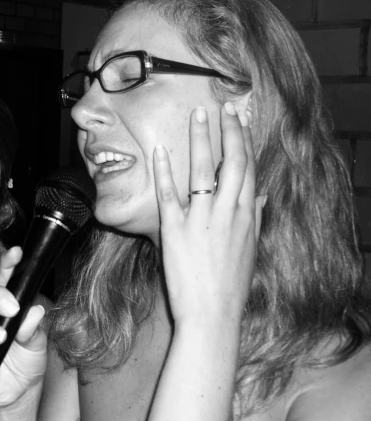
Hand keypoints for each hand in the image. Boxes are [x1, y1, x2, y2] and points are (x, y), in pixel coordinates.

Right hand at [0, 247, 47, 410]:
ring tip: (1, 336)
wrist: (19, 393)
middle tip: (12, 308)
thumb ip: (34, 328)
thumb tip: (34, 311)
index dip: (8, 266)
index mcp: (4, 307)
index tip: (16, 254)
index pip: (4, 281)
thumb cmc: (26, 360)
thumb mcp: (38, 343)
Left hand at [153, 102, 264, 324]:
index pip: (249, 168)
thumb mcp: (250, 250)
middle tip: (223, 106)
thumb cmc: (231, 285)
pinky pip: (168, 194)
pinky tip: (160, 150)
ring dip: (200, 139)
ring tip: (197, 115)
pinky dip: (164, 171)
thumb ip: (254, 219)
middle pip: (232, 161)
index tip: (241, 118)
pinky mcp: (175, 229)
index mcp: (246, 215)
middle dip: (229, 130)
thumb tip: (260, 197)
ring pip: (203, 170)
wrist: (212, 313)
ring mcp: (200, 219)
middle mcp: (227, 212)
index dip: (245, 140)